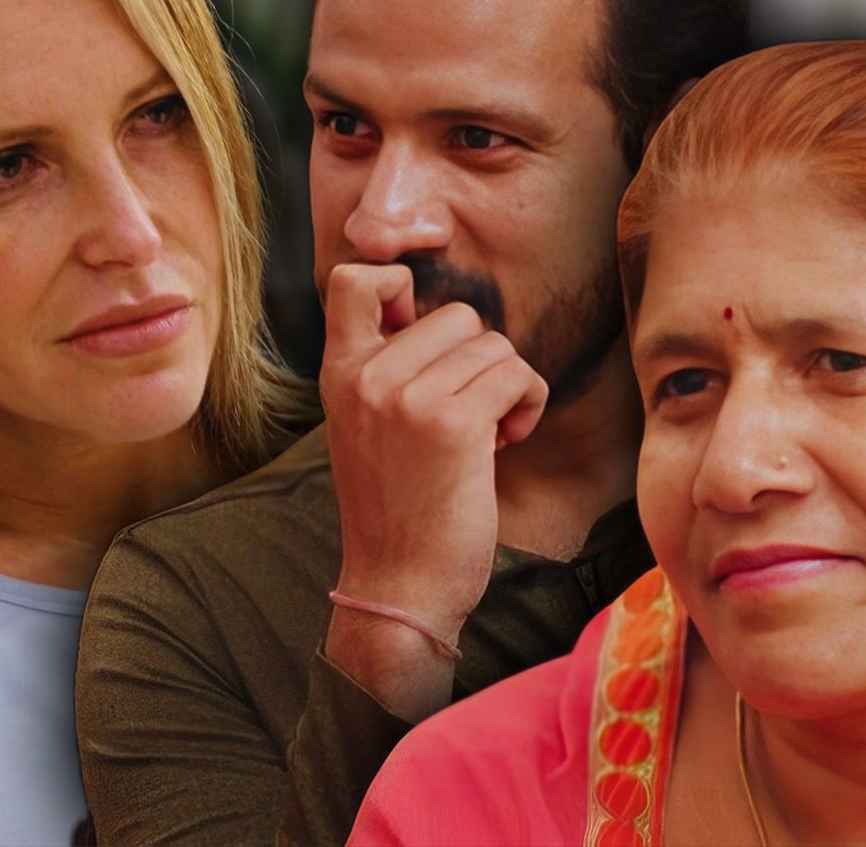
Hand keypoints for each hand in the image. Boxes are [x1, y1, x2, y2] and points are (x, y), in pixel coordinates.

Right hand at [318, 263, 547, 715]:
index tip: (418, 335)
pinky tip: (503, 446)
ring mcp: (408, 396)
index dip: (400, 286)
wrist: (398, 587)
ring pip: (495, 344)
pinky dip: (527, 406)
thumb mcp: (364, 427)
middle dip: (478, 360)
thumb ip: (385, 369)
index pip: (355, 277)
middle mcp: (368, 375)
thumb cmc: (395, 509)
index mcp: (339, 373)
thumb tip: (446, 322)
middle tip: (465, 413)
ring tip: (484, 436)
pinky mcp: (455, 423)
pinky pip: (517, 375)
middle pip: (458, 313)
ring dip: (507, 388)